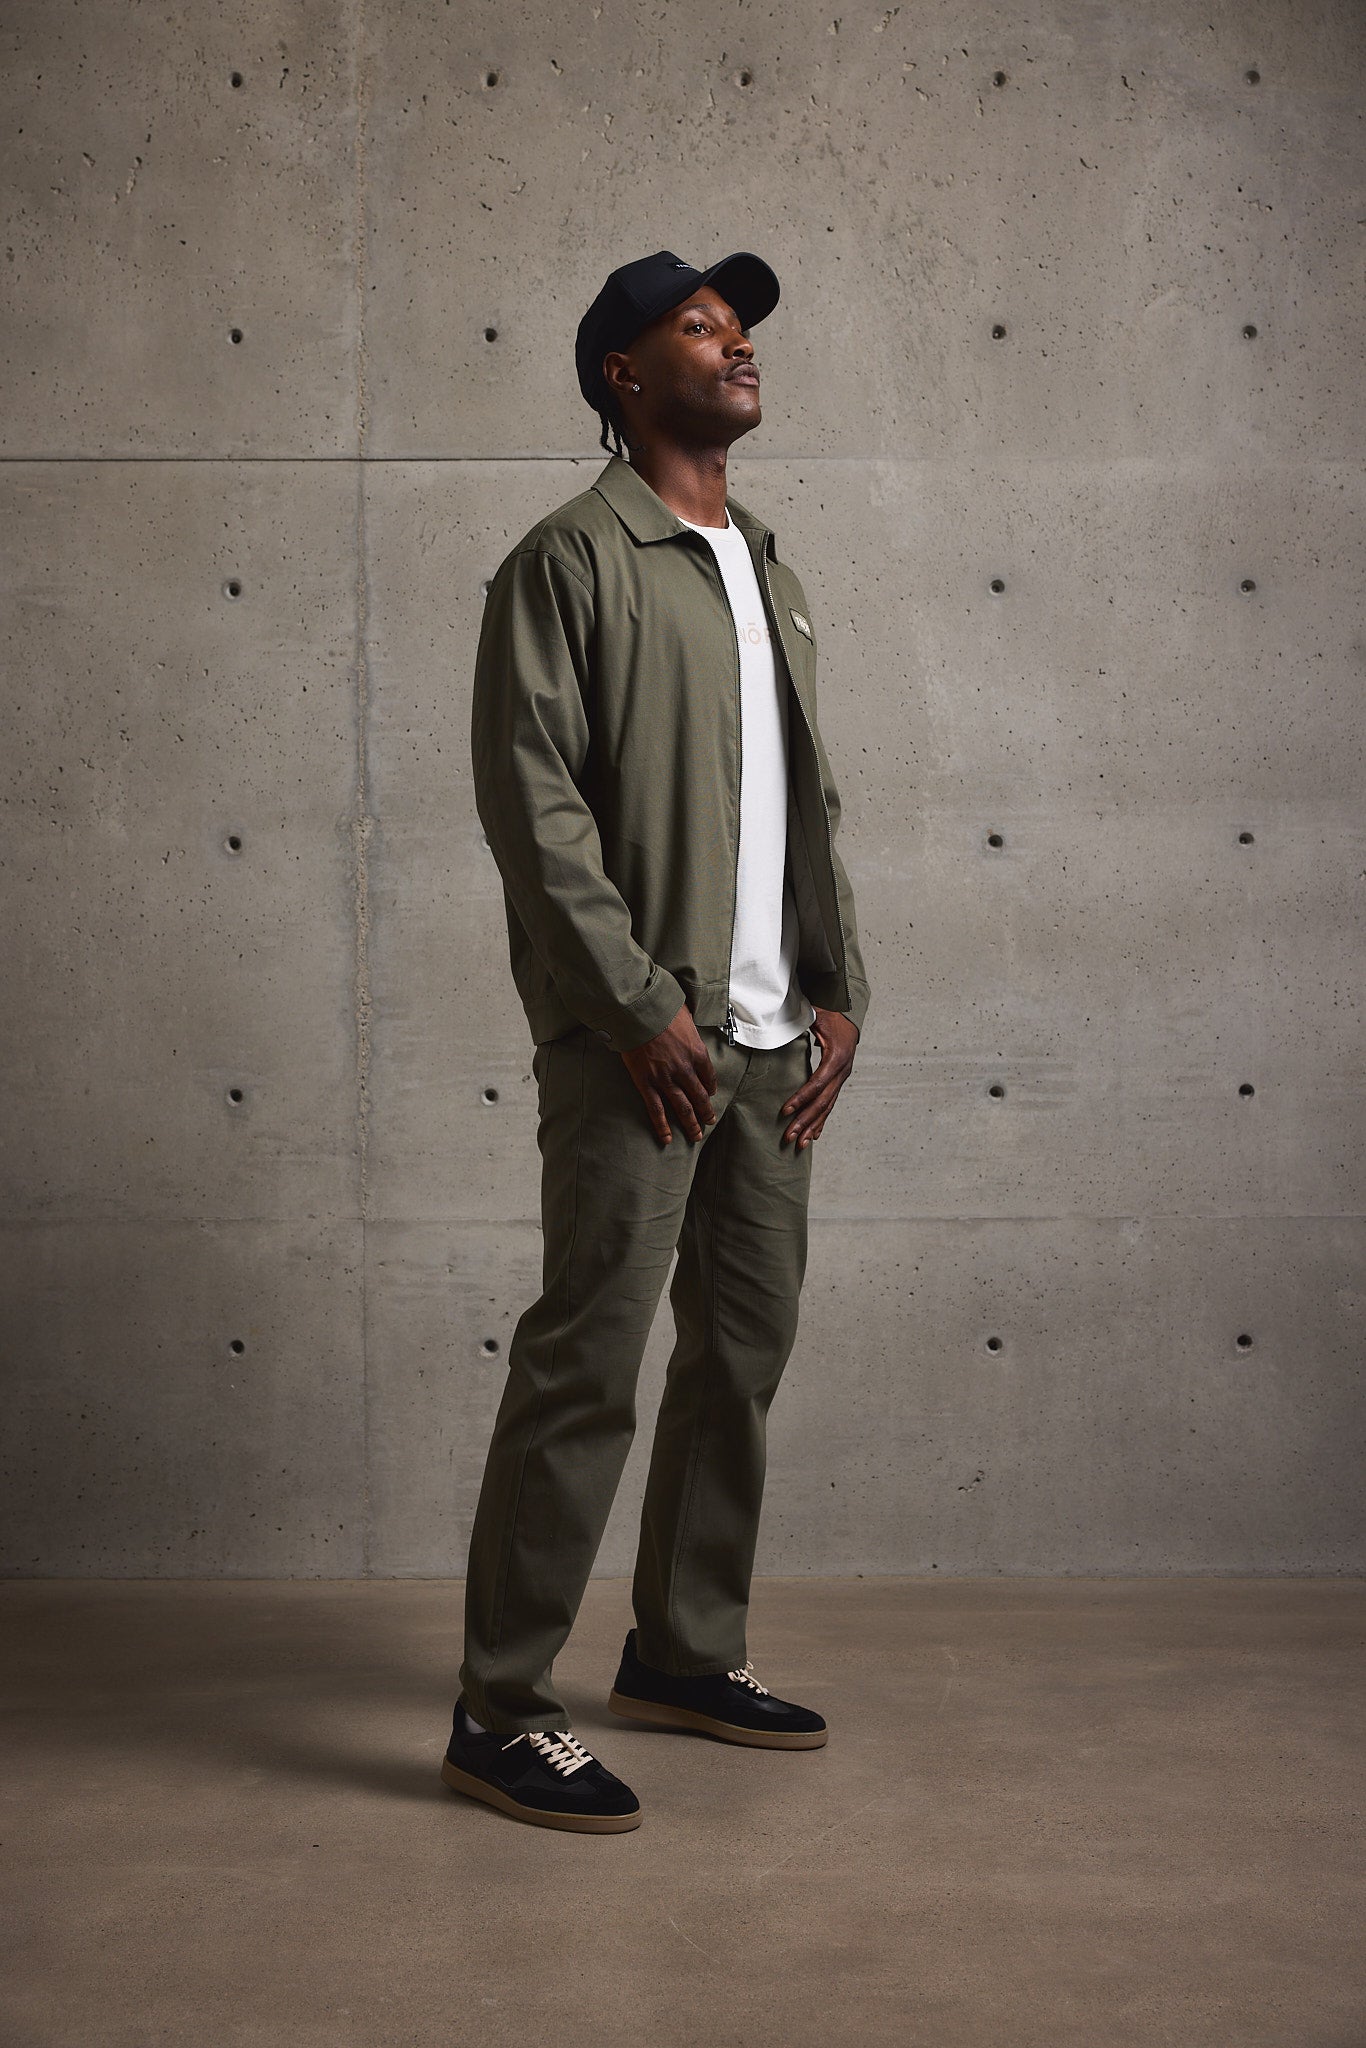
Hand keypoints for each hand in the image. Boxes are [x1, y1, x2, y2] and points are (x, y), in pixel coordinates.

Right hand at [620, 1002, 718, 1145]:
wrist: (638, 1013)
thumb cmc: (661, 1009)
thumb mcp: (685, 1014)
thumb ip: (688, 1025)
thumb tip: (688, 1021)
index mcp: (697, 1052)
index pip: (709, 1076)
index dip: (710, 1088)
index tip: (710, 1094)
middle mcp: (685, 1069)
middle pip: (699, 1096)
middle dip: (705, 1112)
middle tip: (709, 1122)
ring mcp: (665, 1078)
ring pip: (682, 1107)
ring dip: (690, 1123)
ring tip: (695, 1135)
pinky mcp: (646, 1083)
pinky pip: (656, 1109)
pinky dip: (662, 1126)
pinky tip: (666, 1138)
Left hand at [780, 1008, 858, 1149]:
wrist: (848, 1012)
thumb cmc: (830, 1012)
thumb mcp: (815, 1014)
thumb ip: (801, 1022)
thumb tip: (781, 1024)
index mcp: (836, 1057)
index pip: (817, 1083)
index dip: (801, 1098)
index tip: (786, 1110)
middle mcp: (842, 1070)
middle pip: (823, 1101)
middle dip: (805, 1120)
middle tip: (789, 1136)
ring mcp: (842, 1076)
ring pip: (828, 1106)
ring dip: (813, 1126)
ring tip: (800, 1143)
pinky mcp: (839, 1079)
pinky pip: (830, 1103)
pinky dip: (821, 1120)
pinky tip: (814, 1134)